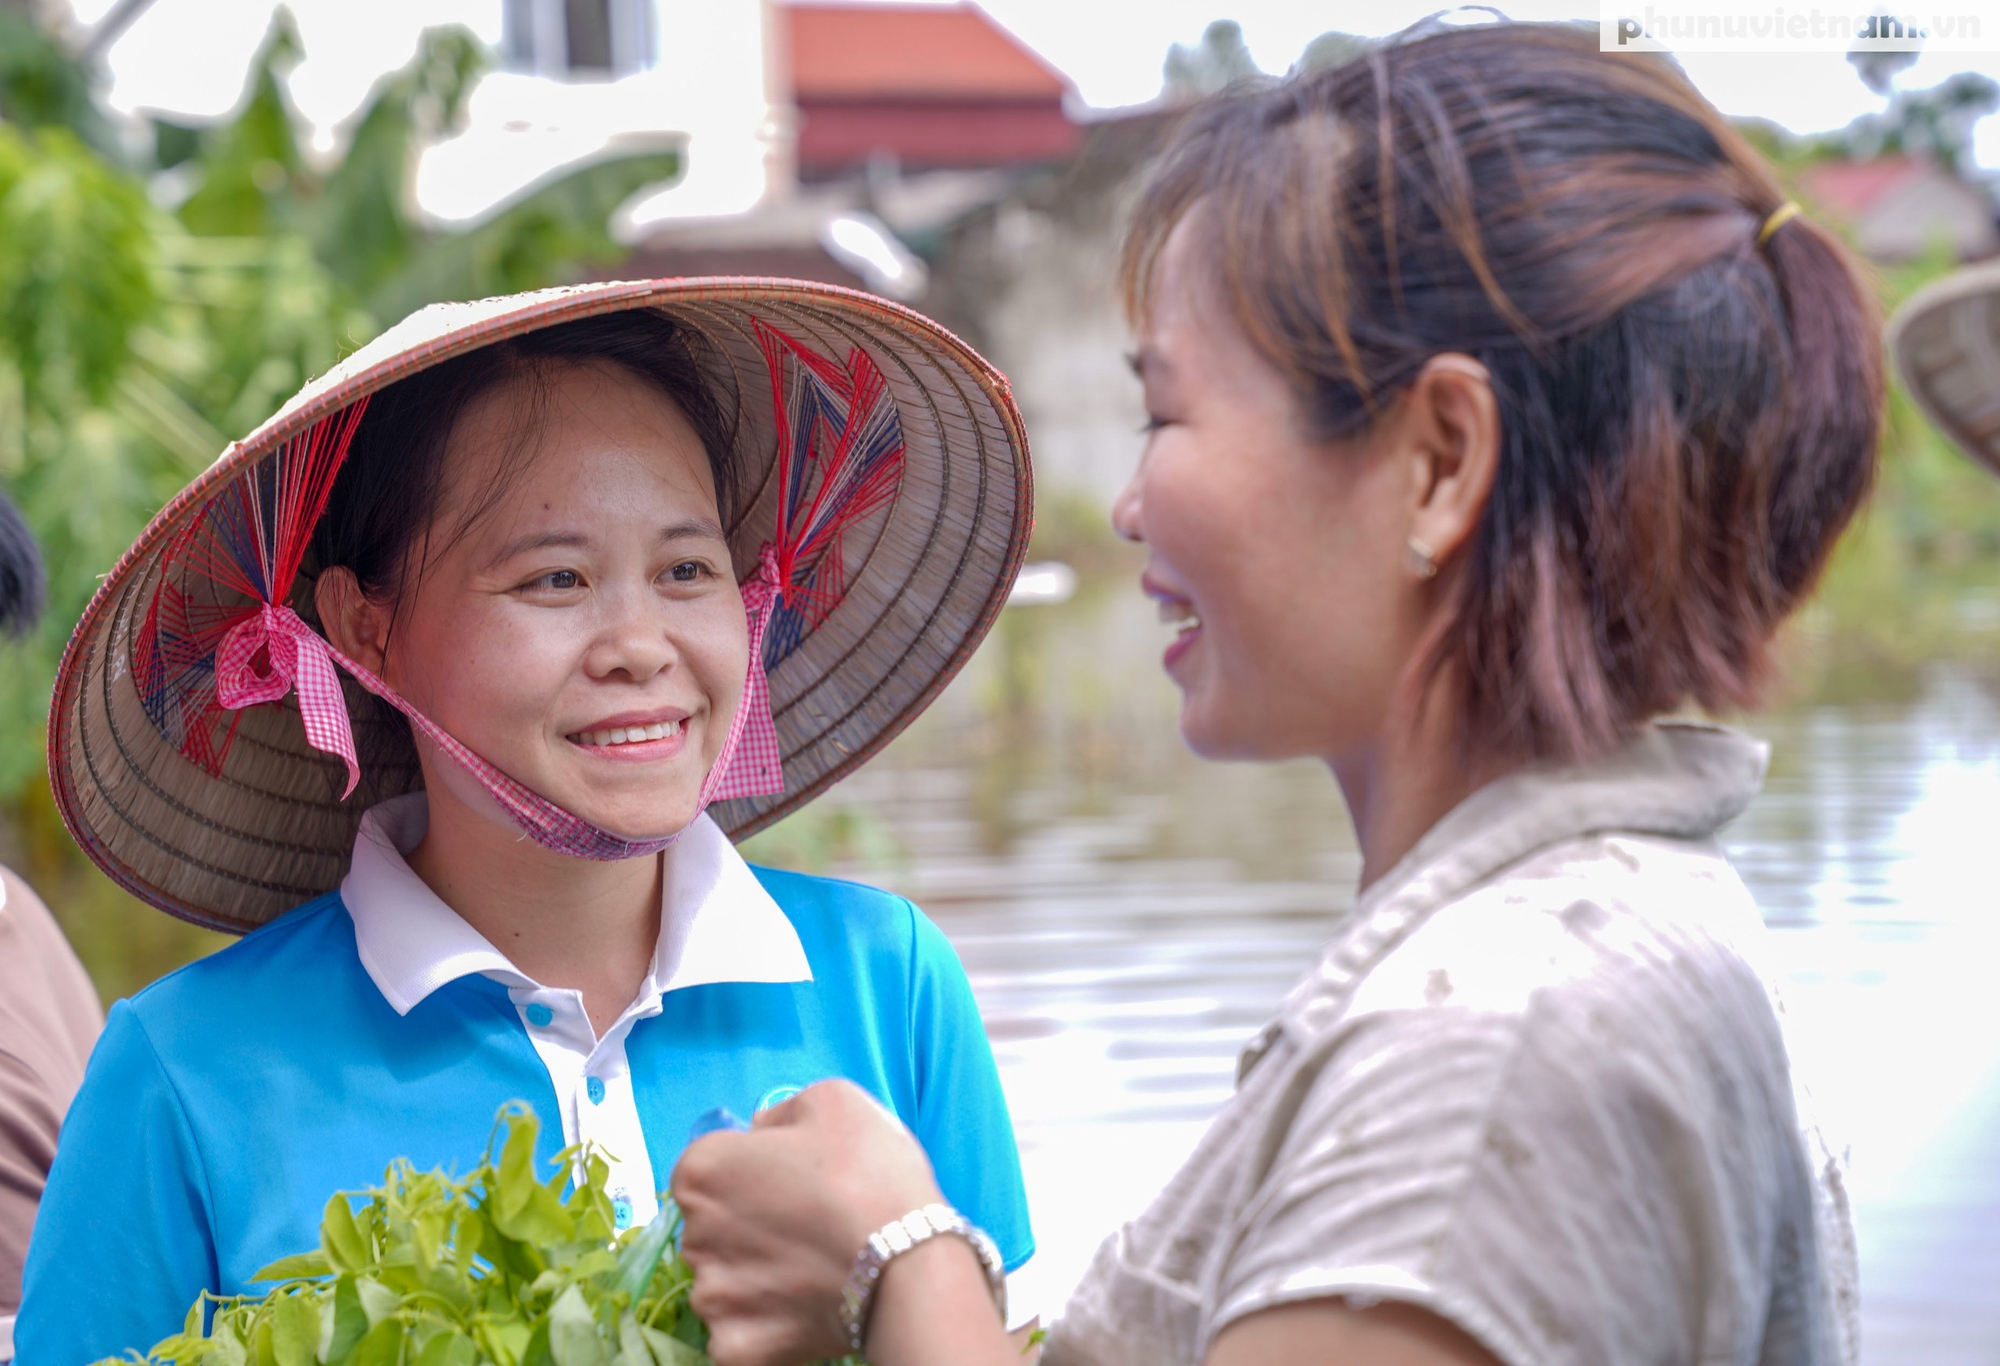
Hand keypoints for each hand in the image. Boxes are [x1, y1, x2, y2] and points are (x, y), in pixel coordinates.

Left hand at [672, 1079, 945, 1365]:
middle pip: (712, 1228)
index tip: (788, 1183)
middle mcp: (692, 1235)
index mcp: (703, 1170)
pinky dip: (766, 1325)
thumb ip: (777, 1113)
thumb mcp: (831, 1100)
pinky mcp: (733, 1348)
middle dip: (747, 1226)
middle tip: (805, 1225)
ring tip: (810, 1268)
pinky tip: (803, 1306)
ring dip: (754, 1278)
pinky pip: (739, 1334)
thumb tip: (759, 1132)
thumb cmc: (868, 1171)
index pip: (706, 1171)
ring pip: (723, 1284)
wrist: (907, 1261)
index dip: (748, 1173)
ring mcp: (711, 1297)